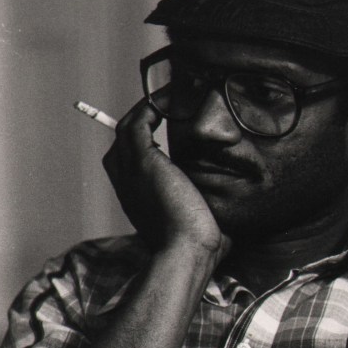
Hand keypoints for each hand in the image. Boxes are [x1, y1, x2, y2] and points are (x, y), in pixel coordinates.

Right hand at [103, 100, 230, 263]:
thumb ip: (203, 209)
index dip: (142, 143)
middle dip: (139, 121)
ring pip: (127, 126)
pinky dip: (151, 106)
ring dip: (145, 109)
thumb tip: (226, 208)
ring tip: (166, 97)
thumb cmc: (197, 244)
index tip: (162, 131)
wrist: (187, 249)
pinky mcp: (143, 159)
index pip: (128, 161)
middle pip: (122, 140)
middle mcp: (126, 182)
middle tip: (163, 107)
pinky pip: (139, 120)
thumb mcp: (196, 222)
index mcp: (135, 197)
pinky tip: (169, 100)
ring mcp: (131, 169)